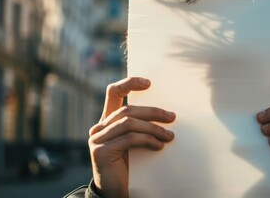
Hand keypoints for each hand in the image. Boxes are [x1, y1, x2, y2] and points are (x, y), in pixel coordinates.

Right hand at [88, 77, 175, 197]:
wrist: (117, 193)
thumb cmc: (131, 168)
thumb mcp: (136, 144)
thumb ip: (142, 128)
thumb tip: (168, 115)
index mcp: (107, 122)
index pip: (113, 93)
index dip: (129, 83)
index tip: (149, 83)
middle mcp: (99, 128)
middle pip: (127, 110)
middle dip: (153, 112)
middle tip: (172, 117)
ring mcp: (97, 139)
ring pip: (129, 123)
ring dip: (153, 128)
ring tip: (169, 136)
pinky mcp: (100, 151)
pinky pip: (129, 139)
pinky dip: (147, 140)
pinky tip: (159, 146)